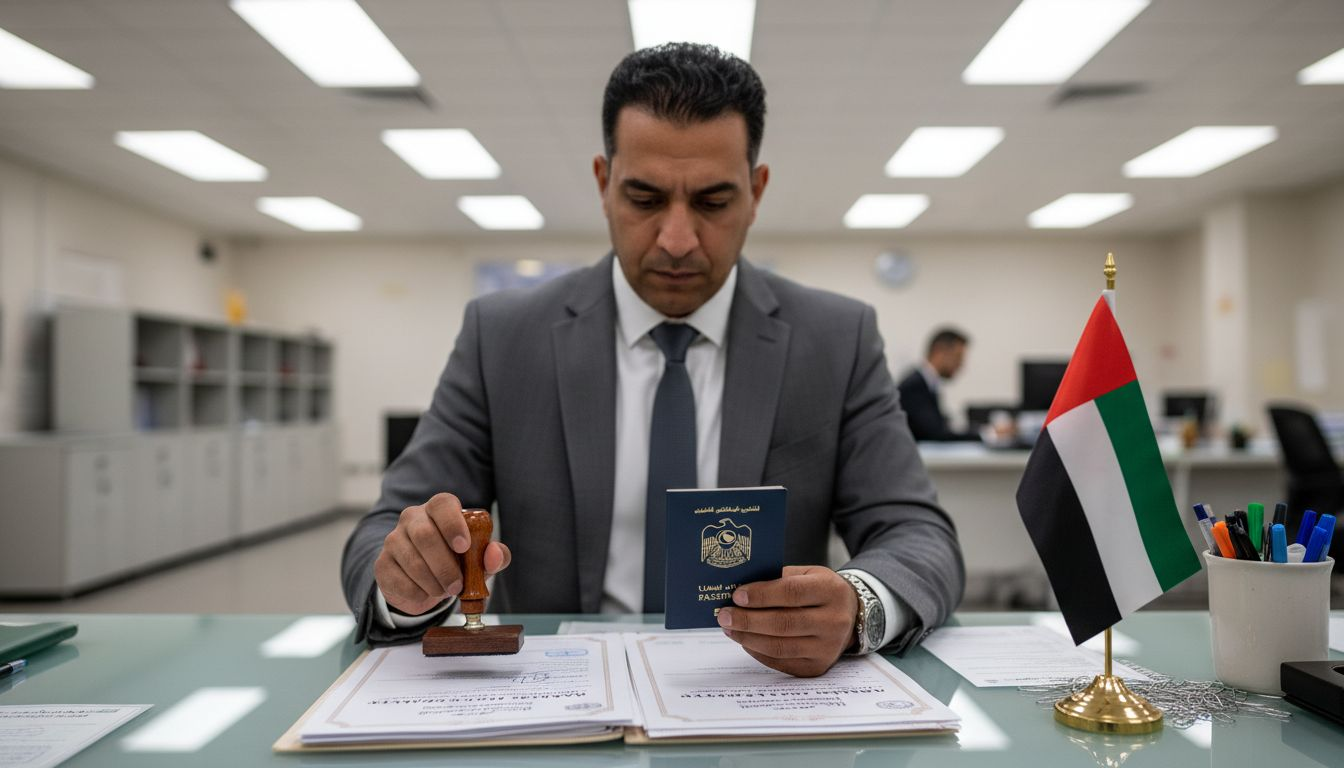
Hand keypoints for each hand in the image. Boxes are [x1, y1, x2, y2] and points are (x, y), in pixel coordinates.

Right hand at [374, 493, 511, 615]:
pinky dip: (418, 593)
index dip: (453, 524)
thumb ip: (493, 555)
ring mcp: (393, 540)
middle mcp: (412, 518)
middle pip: (424, 535)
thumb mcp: (479, 559)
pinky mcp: (382, 564)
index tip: (464, 546)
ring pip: (412, 560)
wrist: (425, 582)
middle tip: (457, 586)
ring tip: (445, 592)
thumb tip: (495, 554)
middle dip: (445, 566)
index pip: (442, 504)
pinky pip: (398, 580)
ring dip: (433, 582)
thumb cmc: (457, 561)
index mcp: (439, 509)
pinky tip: (426, 594)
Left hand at [716, 565, 858, 677]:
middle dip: (748, 620)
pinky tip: (745, 641)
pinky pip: (782, 662)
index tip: (737, 596)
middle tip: (724, 615)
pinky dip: (758, 652)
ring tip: (729, 629)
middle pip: (784, 623)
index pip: (792, 593)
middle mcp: (833, 621)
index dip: (762, 595)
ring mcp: (827, 648)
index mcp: (831, 591)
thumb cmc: (820, 591)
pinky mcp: (818, 667)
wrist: (851, 615)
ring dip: (748, 638)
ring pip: (780, 646)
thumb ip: (778, 579)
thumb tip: (740, 591)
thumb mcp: (807, 575)